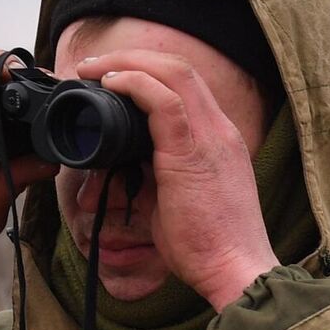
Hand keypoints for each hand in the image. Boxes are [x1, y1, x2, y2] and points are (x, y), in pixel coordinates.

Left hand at [74, 50, 280, 309]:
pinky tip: (110, 85)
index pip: (187, 86)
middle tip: (93, 66)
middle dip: (133, 58)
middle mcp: (219, 130)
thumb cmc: (209, 247)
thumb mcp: (178, 201)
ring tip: (93, 70)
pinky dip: (134, 84)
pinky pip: (163, 100)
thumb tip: (120, 168)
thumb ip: (154, 177)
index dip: (147, 72)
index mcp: (219, 139)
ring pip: (173, 72)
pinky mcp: (192, 151)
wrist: (236, 271)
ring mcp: (210, 137)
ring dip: (127, 64)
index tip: (112, 78)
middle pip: (180, 67)